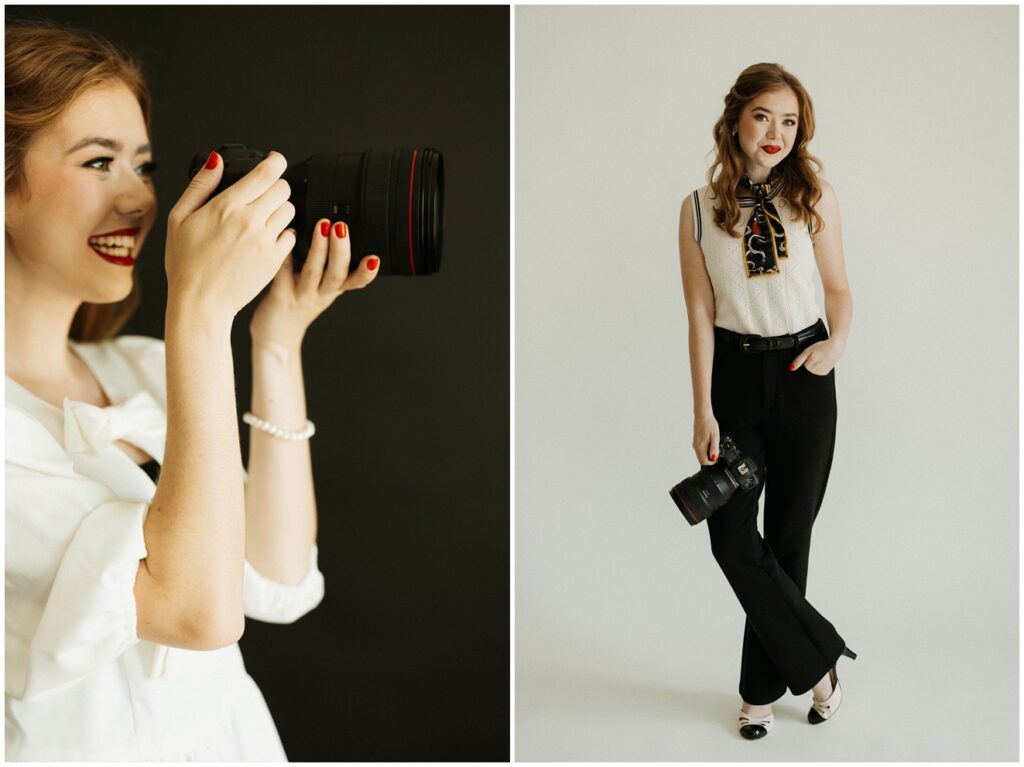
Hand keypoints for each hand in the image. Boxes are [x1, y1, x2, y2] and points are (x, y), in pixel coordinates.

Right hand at [165, 151, 294, 319]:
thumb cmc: (186, 264)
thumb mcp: (180, 218)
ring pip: (290, 210)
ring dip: (280, 209)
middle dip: (276, 187)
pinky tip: (267, 238)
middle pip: (283, 188)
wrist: (200, 303)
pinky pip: (291, 235)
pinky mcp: (274, 259)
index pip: (266, 173)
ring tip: (264, 218)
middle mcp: (249, 221)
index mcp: (226, 206)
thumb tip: (216, 160)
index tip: (275, 161)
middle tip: (264, 195)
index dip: (276, 162)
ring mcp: (265, 241)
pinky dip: (283, 233)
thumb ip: (200, 186)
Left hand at [249, 219, 379, 350]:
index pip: (356, 282)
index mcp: (334, 290)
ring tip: (323, 227)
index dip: (367, 272)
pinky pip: (283, 271)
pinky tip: (289, 234)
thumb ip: (331, 268)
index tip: (375, 258)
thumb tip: (339, 232)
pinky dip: (287, 253)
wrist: (276, 335)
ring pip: (313, 272)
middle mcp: (320, 294)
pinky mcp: (280, 295)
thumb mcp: (323, 290)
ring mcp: (300, 295)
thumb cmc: (299, 306)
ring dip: (319, 249)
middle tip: (342, 227)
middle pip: (336, 274)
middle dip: (341, 250)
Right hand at [692, 410, 719, 465]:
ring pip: (700, 455)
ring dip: (707, 454)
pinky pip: (699, 450)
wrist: (702, 415)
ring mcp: (695, 444)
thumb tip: (714, 458)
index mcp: (700, 447)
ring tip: (713, 445)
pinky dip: (705, 450)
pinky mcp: (695, 441)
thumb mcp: (715, 437)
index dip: (712, 462)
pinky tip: (709, 442)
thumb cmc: (709, 424)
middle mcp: (696, 447)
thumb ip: (714, 448)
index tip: (717, 457)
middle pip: (701, 460)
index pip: (704, 462)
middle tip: (716, 452)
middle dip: (709, 459)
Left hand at [789, 338, 842, 374]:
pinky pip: (818, 371)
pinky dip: (820, 366)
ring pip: (813, 370)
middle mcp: (815, 371)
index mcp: (809, 366)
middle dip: (811, 361)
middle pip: (808, 368)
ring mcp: (821, 373)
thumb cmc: (822, 347)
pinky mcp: (825, 373)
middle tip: (817, 355)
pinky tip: (823, 361)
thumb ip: (798, 360)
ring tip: (821, 357)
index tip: (812, 354)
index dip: (806, 358)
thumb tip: (791, 368)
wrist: (836, 347)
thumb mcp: (807, 351)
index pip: (803, 364)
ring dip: (815, 364)